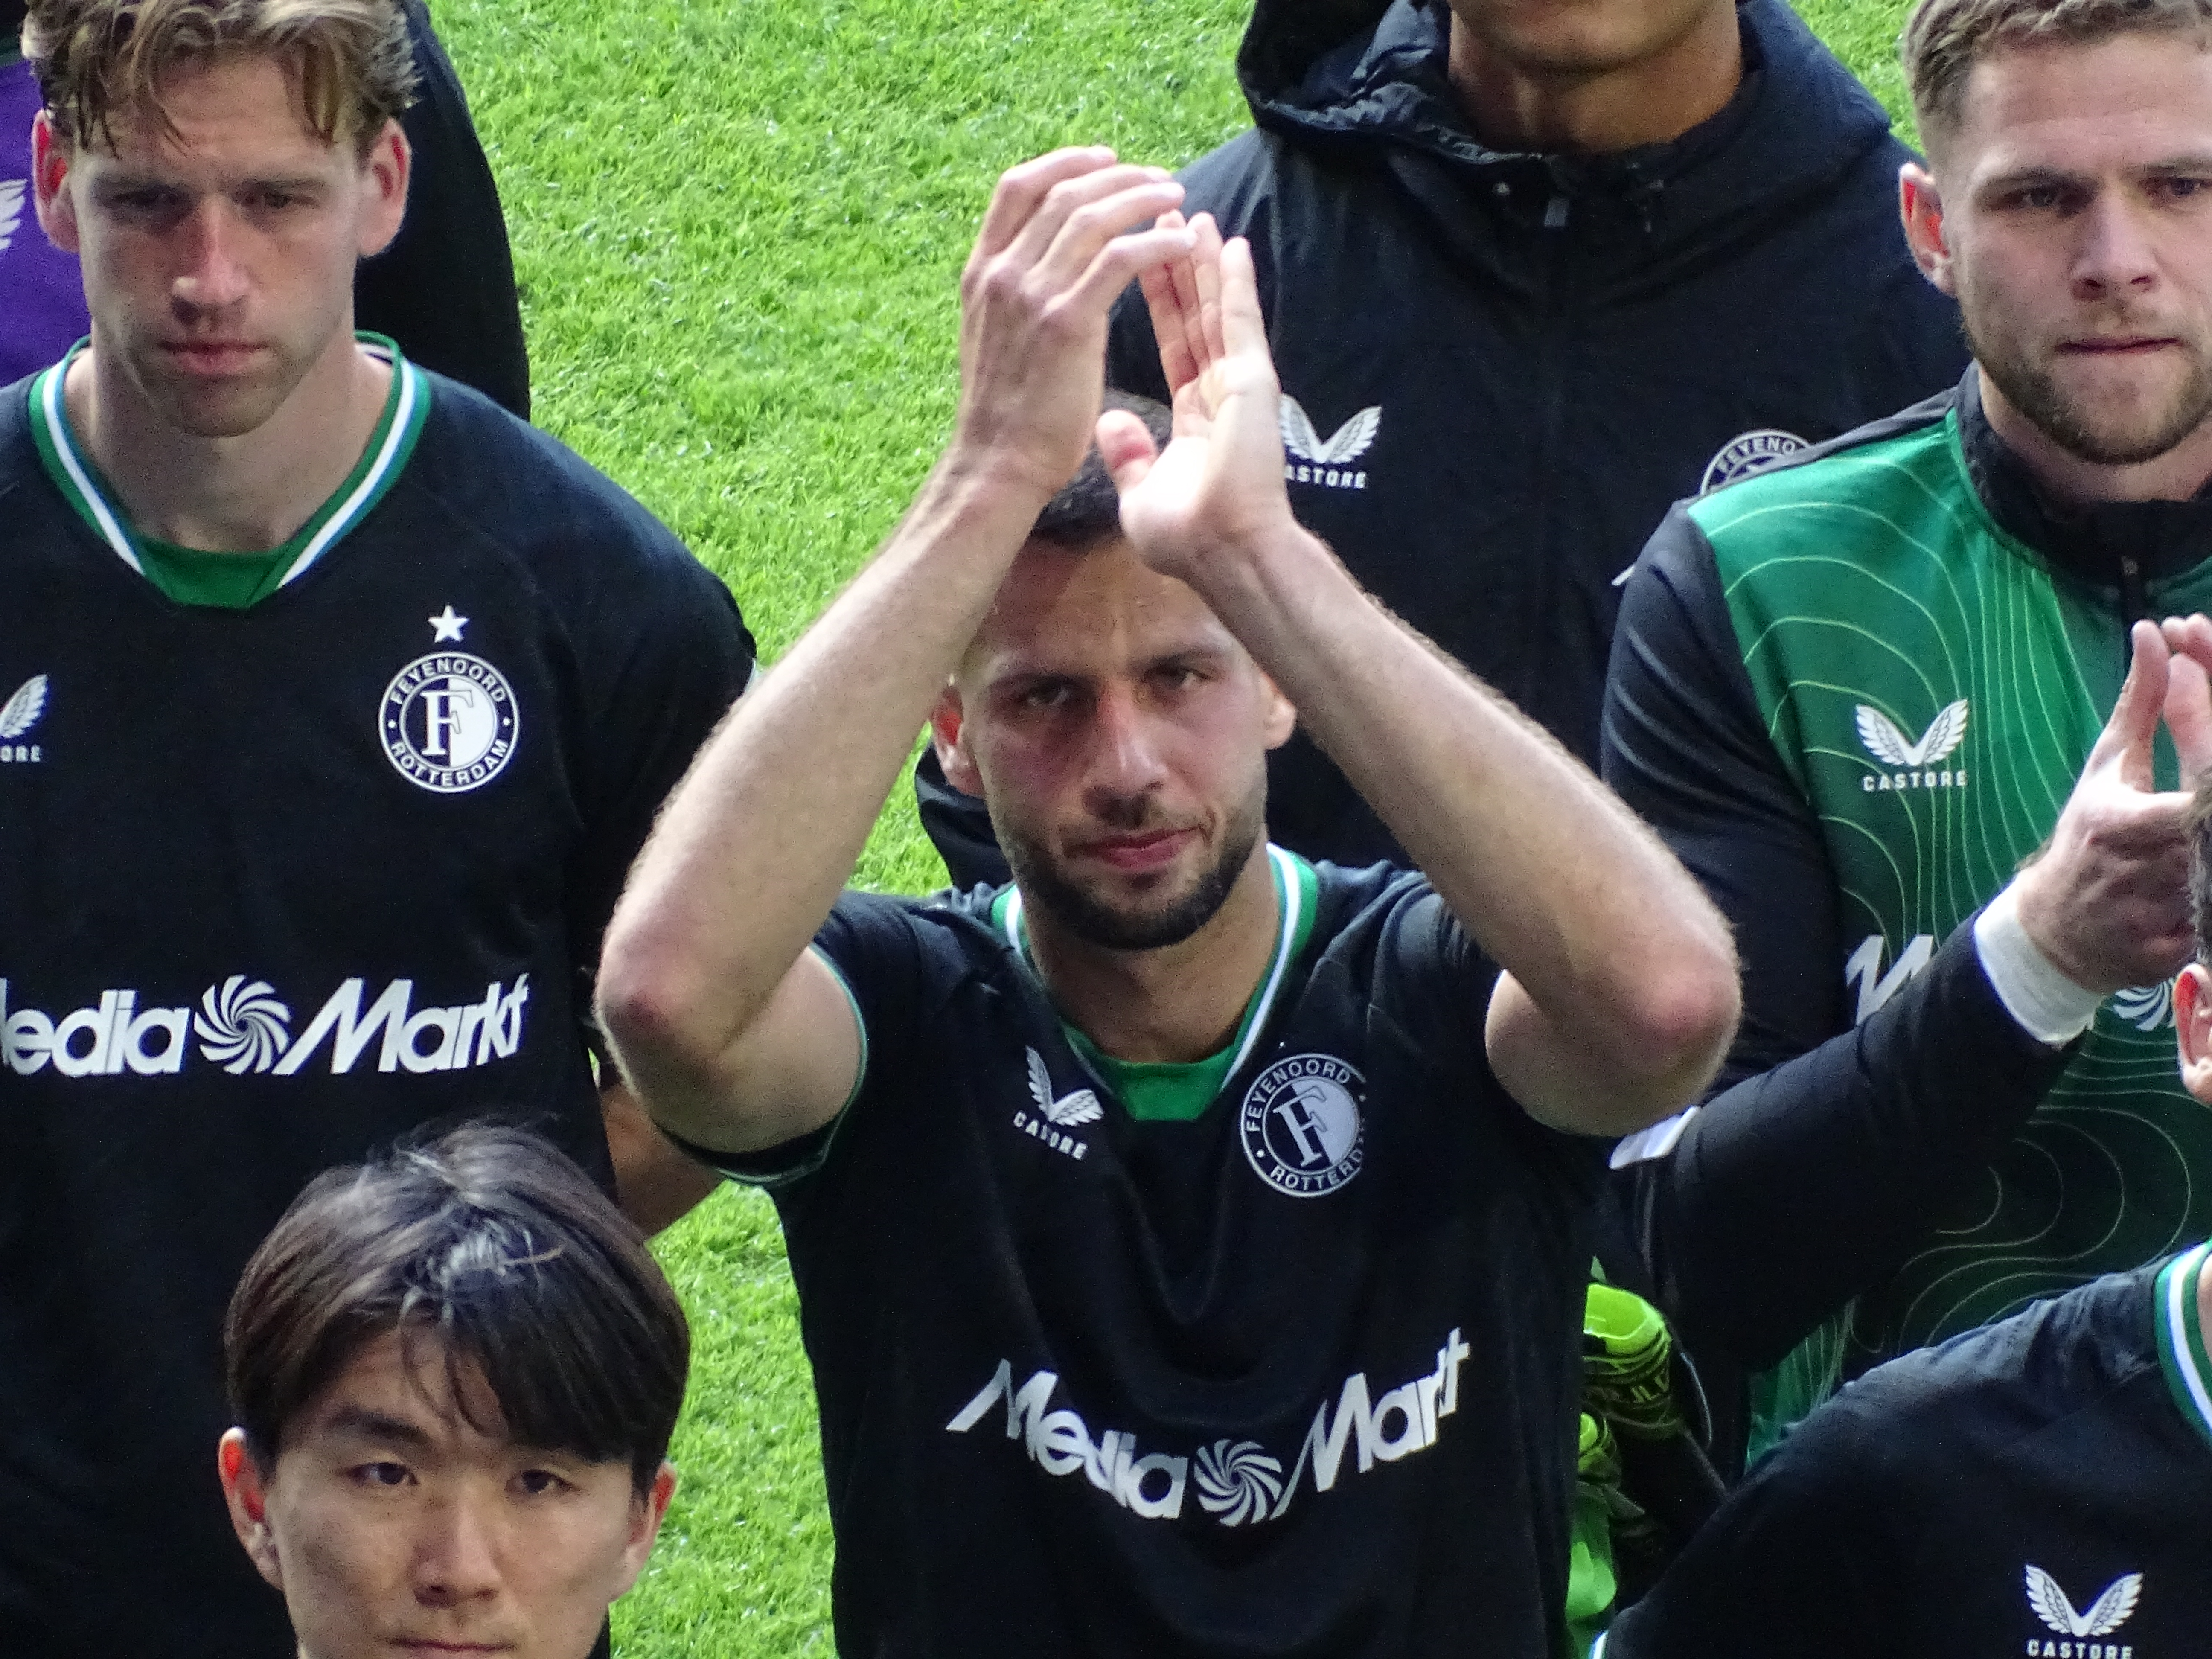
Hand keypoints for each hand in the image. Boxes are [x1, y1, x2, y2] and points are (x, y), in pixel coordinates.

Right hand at [952, 150, 1190, 501]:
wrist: (997, 463)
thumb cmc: (1004, 411)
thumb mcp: (991, 333)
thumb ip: (1013, 291)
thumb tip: (1041, 262)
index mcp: (981, 270)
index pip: (1016, 187)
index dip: (1064, 162)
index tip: (1105, 159)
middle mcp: (1002, 273)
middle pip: (1062, 192)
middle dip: (1118, 176)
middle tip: (1159, 180)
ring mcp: (1031, 294)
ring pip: (1093, 217)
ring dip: (1142, 199)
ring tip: (1177, 199)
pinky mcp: (1067, 322)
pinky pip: (1119, 260)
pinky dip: (1154, 243)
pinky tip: (1180, 244)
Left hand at [1098, 213, 1300, 589]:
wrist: (1222, 555)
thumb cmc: (1188, 538)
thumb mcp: (1142, 494)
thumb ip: (1130, 455)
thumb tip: (1109, 423)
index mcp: (1195, 411)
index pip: (1171, 339)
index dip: (1156, 297)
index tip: (1139, 256)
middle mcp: (1218, 389)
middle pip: (1192, 312)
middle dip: (1174, 261)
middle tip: (1160, 213)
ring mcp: (1239, 382)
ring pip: (1215, 307)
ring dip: (1200, 259)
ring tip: (1188, 211)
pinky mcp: (1252, 382)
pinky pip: (1240, 322)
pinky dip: (1236, 282)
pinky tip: (1230, 244)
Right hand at [2014, 619, 2211, 991]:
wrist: (2057, 935)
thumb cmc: (2087, 837)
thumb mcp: (2106, 767)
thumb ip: (2141, 703)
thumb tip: (2154, 634)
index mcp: (2118, 823)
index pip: (2198, 788)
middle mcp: (2143, 870)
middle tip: (2200, 788)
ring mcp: (2164, 915)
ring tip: (2183, 822)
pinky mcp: (2182, 948)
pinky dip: (2210, 884)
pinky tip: (2198, 864)